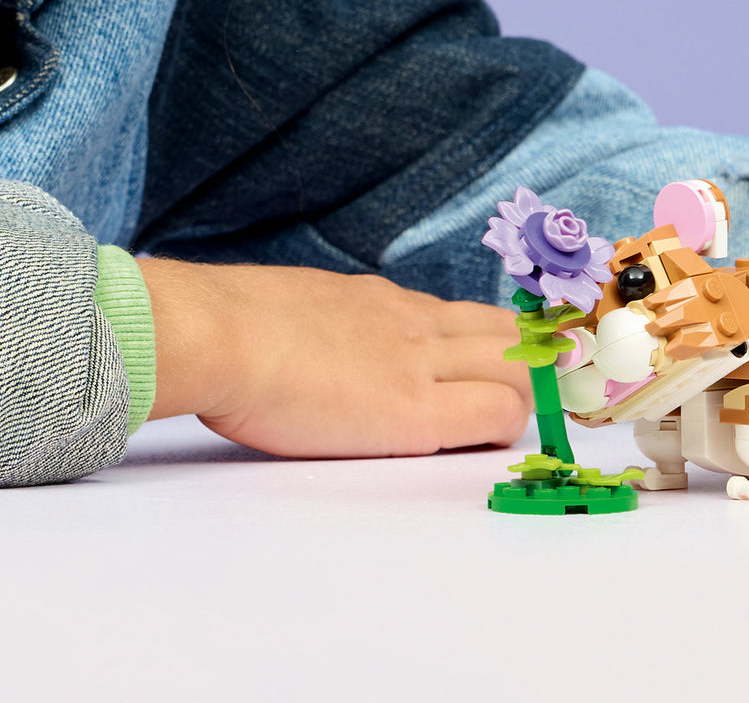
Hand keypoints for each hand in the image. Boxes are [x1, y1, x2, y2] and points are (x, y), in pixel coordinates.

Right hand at [139, 259, 531, 458]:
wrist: (220, 333)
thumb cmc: (233, 326)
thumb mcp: (298, 308)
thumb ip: (332, 326)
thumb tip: (327, 345)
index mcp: (383, 302)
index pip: (468, 317)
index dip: (497, 346)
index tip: (502, 371)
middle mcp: (414, 323)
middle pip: (510, 335)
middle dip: (529, 366)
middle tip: (524, 400)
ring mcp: (419, 363)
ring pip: (518, 370)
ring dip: (523, 399)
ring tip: (510, 429)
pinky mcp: (414, 411)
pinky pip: (493, 413)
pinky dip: (502, 429)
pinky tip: (484, 446)